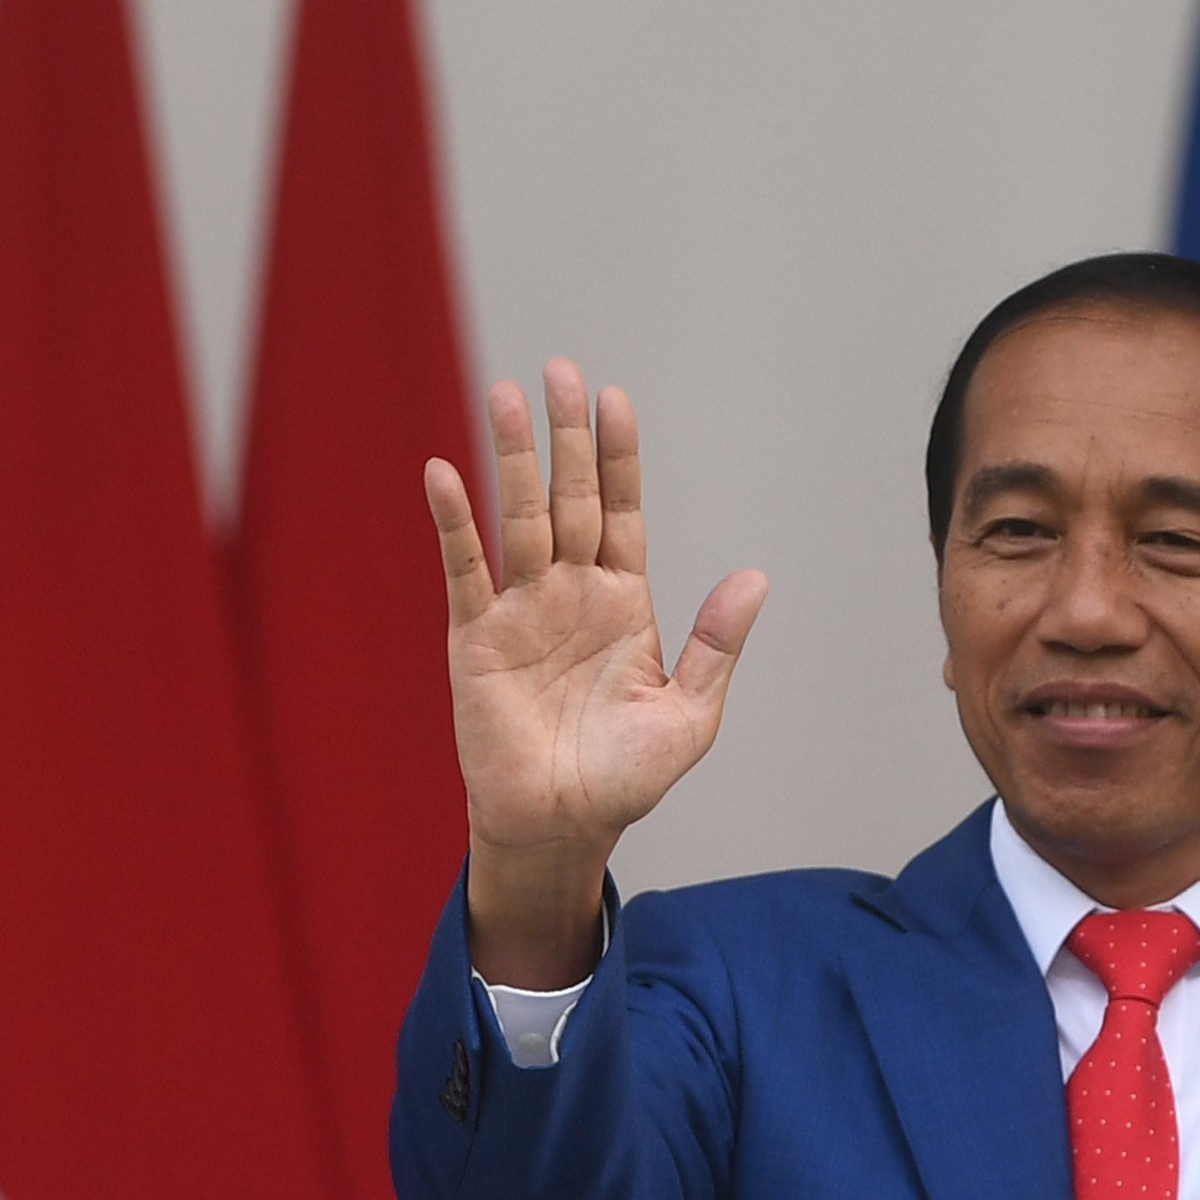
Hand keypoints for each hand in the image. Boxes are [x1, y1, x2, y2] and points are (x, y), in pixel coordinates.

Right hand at [423, 360, 765, 985]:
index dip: (618, 457)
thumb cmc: (624, 781)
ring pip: (517, 519)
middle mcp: (569, 594)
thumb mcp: (689, 715)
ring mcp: (520, 612)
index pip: (621, 512)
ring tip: (504, 397)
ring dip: (511, 459)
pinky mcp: (476, 640)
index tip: (615, 398)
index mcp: (623, 604)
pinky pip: (464, 570)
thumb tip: (755, 577)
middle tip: (558, 370)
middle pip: (568, 498)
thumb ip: (715, 645)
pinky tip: (444, 474)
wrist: (562, 829)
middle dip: (566, 436)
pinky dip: (454, 523)